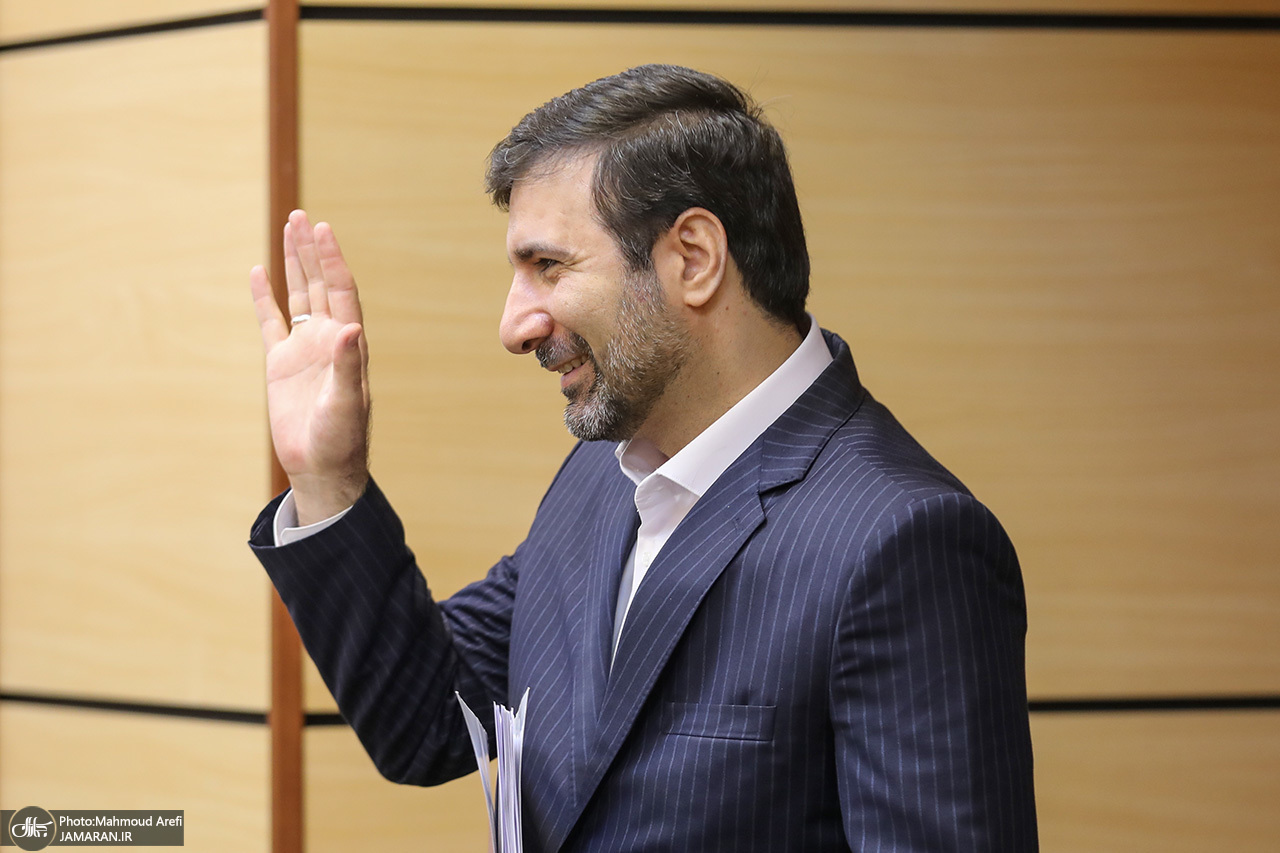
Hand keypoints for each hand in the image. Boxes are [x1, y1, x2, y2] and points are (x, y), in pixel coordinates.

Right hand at [250, 210, 370, 524]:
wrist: (321, 468)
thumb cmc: (340, 440)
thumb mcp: (345, 404)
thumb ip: (347, 367)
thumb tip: (350, 329)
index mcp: (348, 345)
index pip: (341, 292)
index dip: (333, 262)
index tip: (324, 230)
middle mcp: (328, 341)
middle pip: (320, 285)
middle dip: (312, 252)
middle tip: (303, 218)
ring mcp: (304, 350)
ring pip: (298, 297)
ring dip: (294, 265)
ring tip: (290, 229)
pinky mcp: (281, 365)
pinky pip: (270, 323)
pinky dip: (263, 298)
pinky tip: (257, 272)